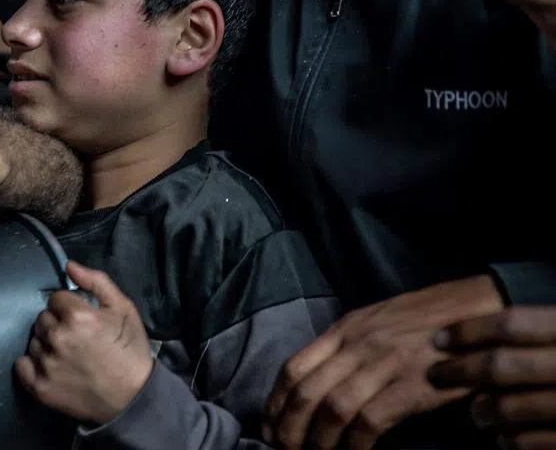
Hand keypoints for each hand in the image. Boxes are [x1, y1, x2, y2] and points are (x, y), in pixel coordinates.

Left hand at [14, 261, 153, 425]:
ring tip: (69, 355)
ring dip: (47, 343)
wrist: (134, 398)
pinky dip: (32, 364)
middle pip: (43, 318)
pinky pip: (22, 365)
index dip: (69, 306)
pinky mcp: (41, 387)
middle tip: (77, 338)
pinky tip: (51, 366)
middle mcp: (58, 339)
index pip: (56, 298)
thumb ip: (96, 281)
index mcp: (77, 316)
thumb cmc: (130, 351)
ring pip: (34, 340)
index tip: (82, 319)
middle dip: (57, 323)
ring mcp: (47, 364)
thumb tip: (69, 266)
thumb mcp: (123, 309)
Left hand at [263, 275, 504, 449]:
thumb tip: (318, 379)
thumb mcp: (375, 320)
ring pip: (333, 409)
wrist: (479, 311)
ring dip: (317, 440)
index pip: (293, 367)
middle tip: (283, 449)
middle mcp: (358, 345)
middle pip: (306, 391)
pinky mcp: (413, 386)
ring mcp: (384, 364)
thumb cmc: (427, 319)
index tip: (268, 426)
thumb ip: (346, 346)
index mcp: (344, 329)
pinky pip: (370, 422)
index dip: (275, 402)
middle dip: (288, 427)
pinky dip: (355, 445)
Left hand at [429, 307, 555, 448]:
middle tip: (436, 375)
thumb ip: (532, 336)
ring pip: (506, 407)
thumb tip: (473, 333)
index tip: (438, 340)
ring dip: (482, 410)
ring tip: (478, 412)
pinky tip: (506, 437)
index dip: (469, 330)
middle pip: (499, 366)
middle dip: (459, 371)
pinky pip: (525, 441)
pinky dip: (509, 440)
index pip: (511, 325)